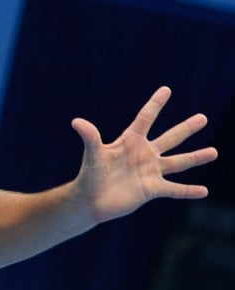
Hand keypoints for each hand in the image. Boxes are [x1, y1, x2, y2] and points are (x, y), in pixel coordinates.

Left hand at [71, 86, 218, 222]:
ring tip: (214, 152)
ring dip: (196, 157)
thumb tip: (76, 121)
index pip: (145, 118)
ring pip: (178, 162)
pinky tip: (204, 191)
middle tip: (203, 117)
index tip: (166, 89)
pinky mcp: (152, 189)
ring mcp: (150, 171)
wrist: (91, 200)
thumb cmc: (90, 174)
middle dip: (186, 128)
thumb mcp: (93, 154)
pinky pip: (174, 189)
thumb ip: (90, 138)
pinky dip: (188, 191)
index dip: (155, 104)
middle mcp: (144, 154)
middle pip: (169, 138)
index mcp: (130, 141)